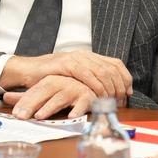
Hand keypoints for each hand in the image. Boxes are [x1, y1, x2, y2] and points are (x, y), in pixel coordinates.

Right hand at [0, 51, 131, 102]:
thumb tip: (110, 92)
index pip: (116, 64)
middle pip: (112, 69)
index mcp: (90, 57)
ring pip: (102, 72)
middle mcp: (86, 55)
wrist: (30, 71)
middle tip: (120, 102)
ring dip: (109, 89)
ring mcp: (76, 58)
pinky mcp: (66, 64)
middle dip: (119, 88)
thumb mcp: (75, 78)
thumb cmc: (52, 77)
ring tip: (111, 102)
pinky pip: (86, 75)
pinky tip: (98, 96)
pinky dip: (95, 86)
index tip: (128, 94)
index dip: (125, 79)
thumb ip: (91, 80)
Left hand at [4, 75, 95, 119]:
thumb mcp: (47, 92)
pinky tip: (71, 116)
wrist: (96, 83)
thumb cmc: (69, 89)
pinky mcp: (89, 96)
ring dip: (50, 107)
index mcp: (50, 81)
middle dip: (31, 104)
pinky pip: (83, 102)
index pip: (34, 91)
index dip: (23, 102)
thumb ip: (27, 97)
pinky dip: (78, 109)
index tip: (14, 114)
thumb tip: (5, 97)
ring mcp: (75, 89)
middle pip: (44, 92)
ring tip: (40, 116)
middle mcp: (62, 83)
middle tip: (21, 117)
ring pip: (61, 97)